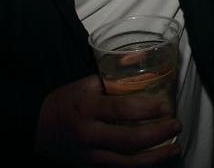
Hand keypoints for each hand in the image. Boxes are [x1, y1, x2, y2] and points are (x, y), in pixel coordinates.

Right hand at [35, 74, 180, 166]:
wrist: (37, 129)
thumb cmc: (66, 102)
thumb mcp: (86, 83)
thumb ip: (114, 75)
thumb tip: (142, 57)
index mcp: (87, 108)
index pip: (121, 109)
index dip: (146, 109)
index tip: (165, 106)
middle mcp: (88, 134)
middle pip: (129, 140)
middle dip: (158, 135)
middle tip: (176, 126)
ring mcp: (89, 156)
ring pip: (127, 163)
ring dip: (155, 158)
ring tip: (174, 148)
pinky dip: (140, 166)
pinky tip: (156, 160)